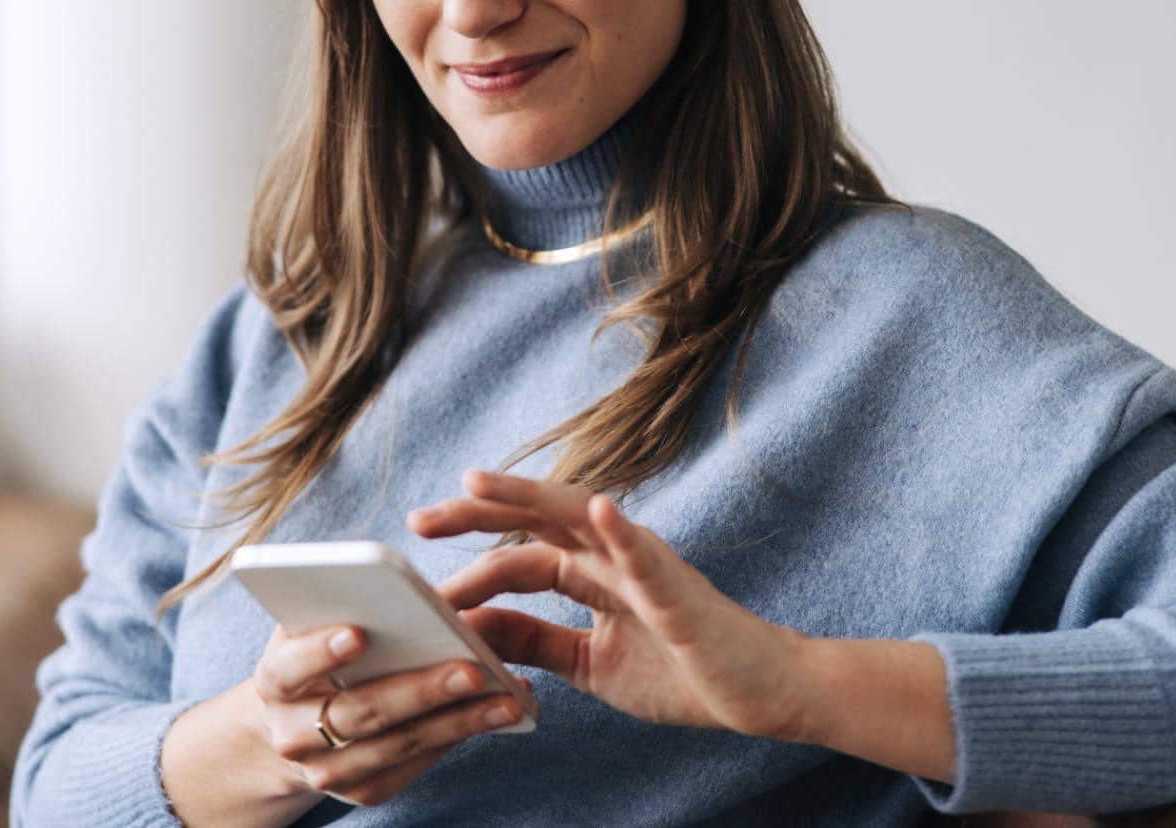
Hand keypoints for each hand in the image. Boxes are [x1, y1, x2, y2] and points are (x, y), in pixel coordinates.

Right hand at [159, 620, 527, 824]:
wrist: (297, 722)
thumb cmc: (318, 653)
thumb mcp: (313, 624)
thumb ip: (341, 604)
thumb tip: (409, 589)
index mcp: (275, 680)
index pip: (290, 668)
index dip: (320, 652)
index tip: (358, 634)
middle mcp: (293, 734)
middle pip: (360, 713)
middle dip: (420, 690)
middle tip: (471, 668)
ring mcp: (328, 770)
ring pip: (397, 746)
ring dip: (457, 722)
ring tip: (506, 698)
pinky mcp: (364, 790)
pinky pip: (414, 766)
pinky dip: (455, 738)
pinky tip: (494, 716)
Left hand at [409, 468, 809, 738]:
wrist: (757, 694)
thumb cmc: (682, 670)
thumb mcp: (590, 662)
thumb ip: (536, 641)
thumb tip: (473, 629)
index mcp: (590, 572)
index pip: (518, 553)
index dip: (469, 560)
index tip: (417, 568)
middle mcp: (612, 555)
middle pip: (535, 519)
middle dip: (477, 513)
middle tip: (419, 518)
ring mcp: (646, 566)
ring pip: (581, 517)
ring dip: (530, 497)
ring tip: (479, 483)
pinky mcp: (679, 591)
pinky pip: (648, 555)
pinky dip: (622, 530)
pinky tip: (600, 510)